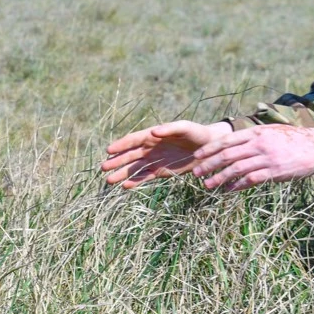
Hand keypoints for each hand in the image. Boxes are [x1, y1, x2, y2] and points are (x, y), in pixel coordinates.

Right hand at [102, 120, 232, 188]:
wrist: (210, 148)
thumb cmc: (197, 133)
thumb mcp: (185, 128)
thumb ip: (169, 129)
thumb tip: (152, 132)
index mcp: (153, 135)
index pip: (133, 140)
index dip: (120, 145)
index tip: (108, 151)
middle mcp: (150, 148)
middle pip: (129, 155)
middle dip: (116, 162)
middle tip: (103, 168)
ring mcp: (155, 160)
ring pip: (134, 168)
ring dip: (122, 173)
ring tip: (109, 181)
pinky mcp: (161, 171)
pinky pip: (145, 177)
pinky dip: (136, 181)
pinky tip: (126, 186)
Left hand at [190, 124, 313, 190]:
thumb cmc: (293, 139)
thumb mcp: (271, 130)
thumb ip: (252, 136)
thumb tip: (232, 143)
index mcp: (256, 132)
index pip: (226, 140)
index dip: (209, 149)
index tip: (196, 157)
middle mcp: (259, 144)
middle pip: (227, 155)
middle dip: (209, 164)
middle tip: (196, 173)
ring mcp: (267, 158)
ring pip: (236, 169)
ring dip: (219, 177)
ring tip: (207, 185)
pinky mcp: (275, 172)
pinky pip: (251, 180)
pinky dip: (237, 186)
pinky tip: (228, 191)